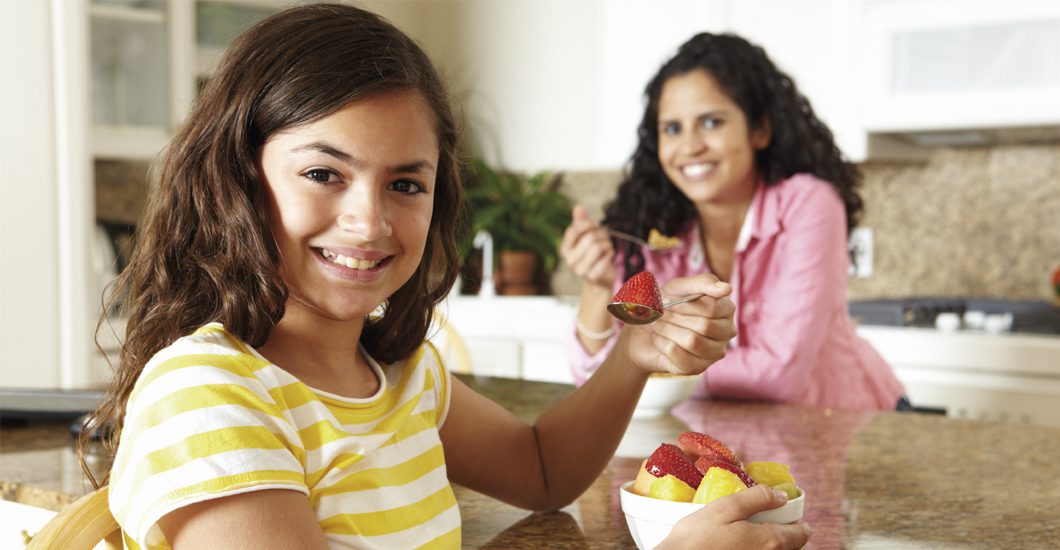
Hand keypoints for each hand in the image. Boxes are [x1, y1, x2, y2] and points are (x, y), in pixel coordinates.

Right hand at [560, 205, 616, 289]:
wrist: (599, 279)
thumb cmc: (592, 255)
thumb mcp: (585, 238)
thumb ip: (580, 223)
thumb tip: (578, 207)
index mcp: (565, 249)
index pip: (573, 230)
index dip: (587, 224)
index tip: (596, 225)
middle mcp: (570, 260)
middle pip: (589, 237)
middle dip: (601, 234)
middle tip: (605, 237)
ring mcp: (581, 269)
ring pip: (598, 246)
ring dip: (607, 243)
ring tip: (607, 245)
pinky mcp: (594, 275)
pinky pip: (606, 257)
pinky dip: (610, 252)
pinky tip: (609, 254)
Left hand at [623, 273, 735, 375]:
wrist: (642, 332)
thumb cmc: (665, 306)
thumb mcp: (680, 288)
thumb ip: (703, 283)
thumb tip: (727, 288)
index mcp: (726, 309)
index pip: (713, 307)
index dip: (685, 303)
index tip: (666, 299)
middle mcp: (726, 332)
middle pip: (704, 326)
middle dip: (674, 317)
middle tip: (659, 313)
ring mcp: (714, 352)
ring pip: (693, 341)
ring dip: (667, 329)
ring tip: (657, 324)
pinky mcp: (698, 367)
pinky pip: (679, 355)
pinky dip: (661, 343)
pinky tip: (658, 339)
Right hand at [659, 485, 811, 549]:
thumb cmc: (695, 540)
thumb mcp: (724, 508)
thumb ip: (756, 498)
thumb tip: (781, 496)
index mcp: (771, 541)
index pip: (802, 534)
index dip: (798, 523)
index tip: (788, 517)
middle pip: (793, 549)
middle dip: (787, 538)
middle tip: (769, 527)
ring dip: (773, 547)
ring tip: (753, 539)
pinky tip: (738, 548)